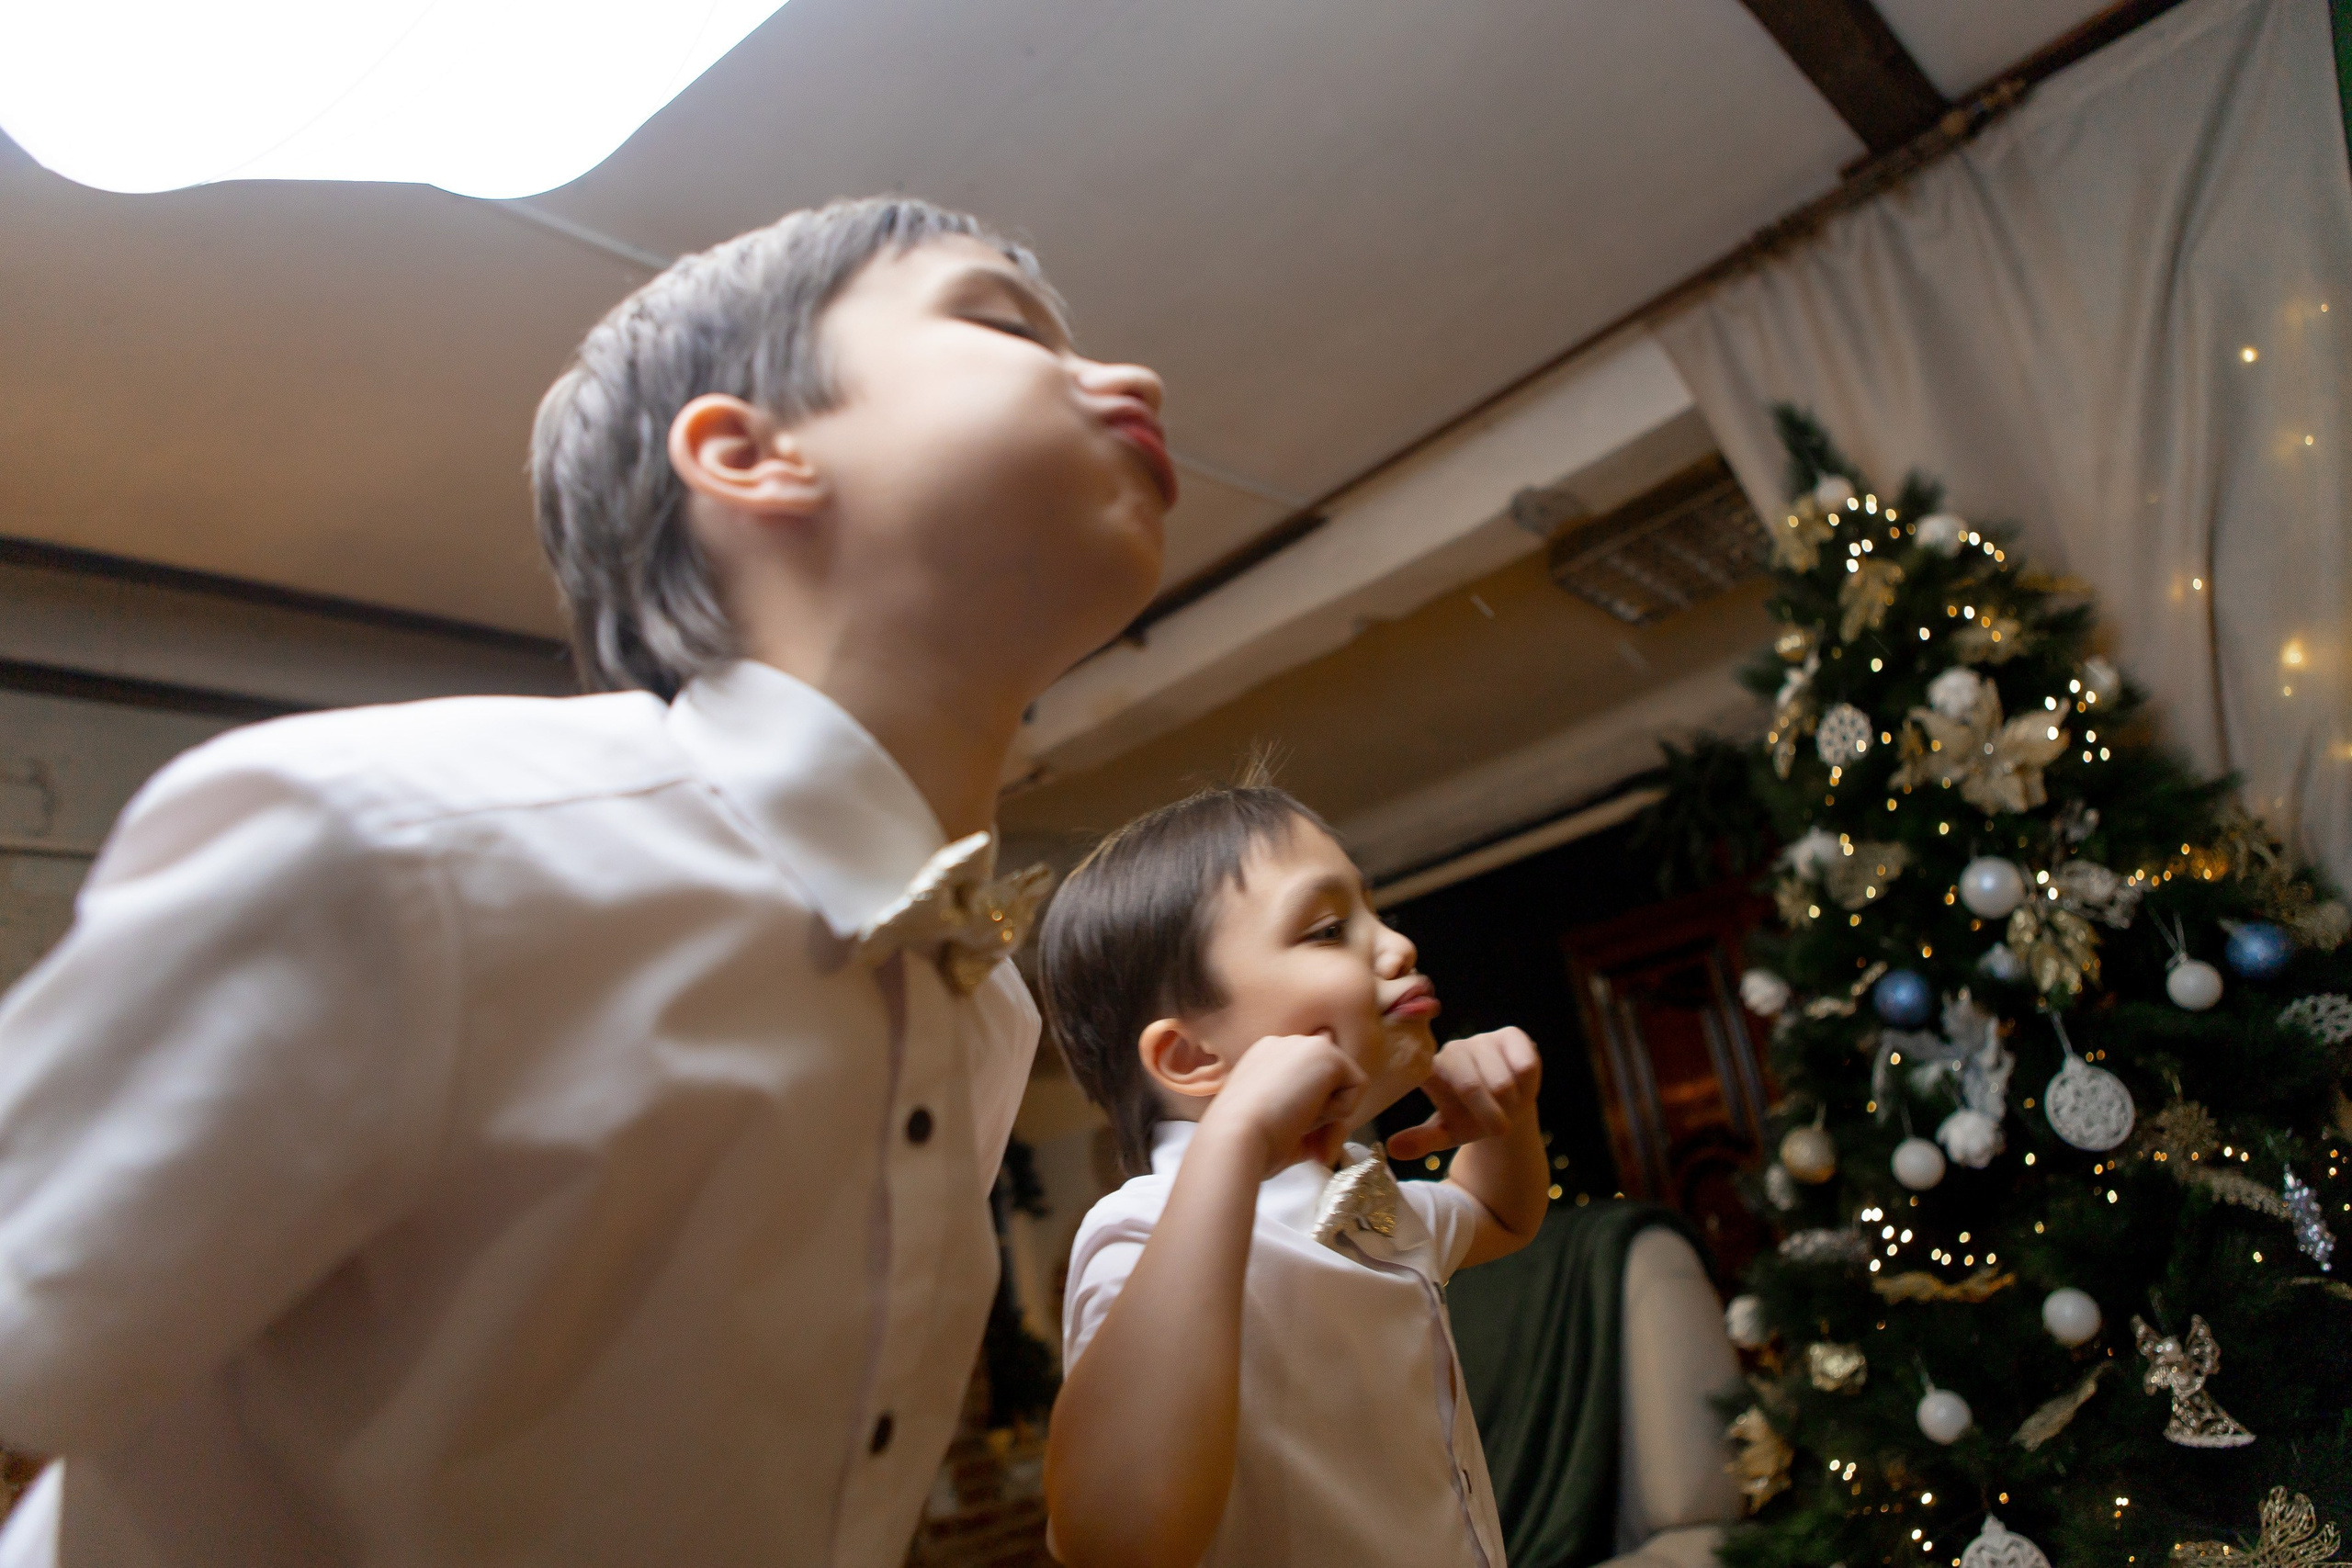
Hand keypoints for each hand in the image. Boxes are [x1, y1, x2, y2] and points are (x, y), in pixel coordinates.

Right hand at [1202, 1033, 1366, 1176]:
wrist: (1236, 1136)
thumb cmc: (1249, 1141)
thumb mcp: (1279, 1126)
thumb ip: (1306, 1119)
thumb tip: (1336, 1133)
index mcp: (1265, 1059)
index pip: (1306, 1079)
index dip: (1308, 1111)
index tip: (1293, 1137)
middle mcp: (1284, 1045)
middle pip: (1327, 1081)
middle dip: (1323, 1114)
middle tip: (1306, 1145)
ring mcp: (1305, 1044)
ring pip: (1342, 1083)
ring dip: (1327, 1113)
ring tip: (1297, 1122)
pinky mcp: (1327, 1053)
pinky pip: (1357, 1086)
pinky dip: (1340, 1110)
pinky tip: (1308, 1112)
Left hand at [1386, 1027, 1540, 1161]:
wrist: (1509, 1105)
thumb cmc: (1472, 1119)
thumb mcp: (1447, 1134)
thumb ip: (1422, 1140)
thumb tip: (1392, 1149)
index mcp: (1430, 1071)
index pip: (1429, 1078)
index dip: (1444, 1096)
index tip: (1454, 1102)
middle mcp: (1452, 1050)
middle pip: (1472, 1087)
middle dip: (1490, 1116)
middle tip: (1499, 1129)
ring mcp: (1482, 1040)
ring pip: (1503, 1081)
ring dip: (1512, 1104)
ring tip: (1508, 1106)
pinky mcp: (1511, 1035)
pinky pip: (1525, 1066)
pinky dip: (1528, 1087)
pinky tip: (1520, 1086)